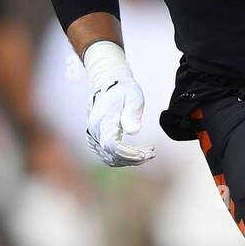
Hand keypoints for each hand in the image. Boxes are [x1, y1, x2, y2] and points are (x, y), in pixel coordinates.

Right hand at [83, 41, 154, 167]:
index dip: (127, 154)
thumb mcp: (133, 96)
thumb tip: (133, 132)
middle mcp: (94, 131)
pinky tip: (137, 154)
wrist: (109, 85)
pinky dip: (122, 159)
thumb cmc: (124, 90)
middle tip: (152, 154)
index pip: (111, 145)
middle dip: (133, 158)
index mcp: (103, 120)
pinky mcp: (95, 140)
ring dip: (129, 160)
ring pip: (109, 158)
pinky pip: (107, 156)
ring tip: (148, 154)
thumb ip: (133, 112)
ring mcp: (93, 136)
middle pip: (111, 154)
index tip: (144, 154)